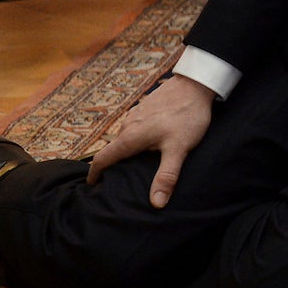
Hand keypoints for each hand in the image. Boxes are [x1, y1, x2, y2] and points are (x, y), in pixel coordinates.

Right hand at [87, 74, 215, 207]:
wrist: (196, 83)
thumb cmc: (187, 115)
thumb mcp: (178, 148)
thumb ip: (166, 176)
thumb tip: (156, 204)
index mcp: (130, 137)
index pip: (102, 159)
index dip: (94, 174)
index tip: (92, 186)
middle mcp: (127, 125)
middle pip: (114, 150)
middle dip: (113, 166)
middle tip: (118, 183)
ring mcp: (136, 115)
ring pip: (125, 139)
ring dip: (126, 152)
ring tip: (135, 167)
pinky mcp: (146, 108)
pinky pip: (135, 129)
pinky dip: (137, 140)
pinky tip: (150, 146)